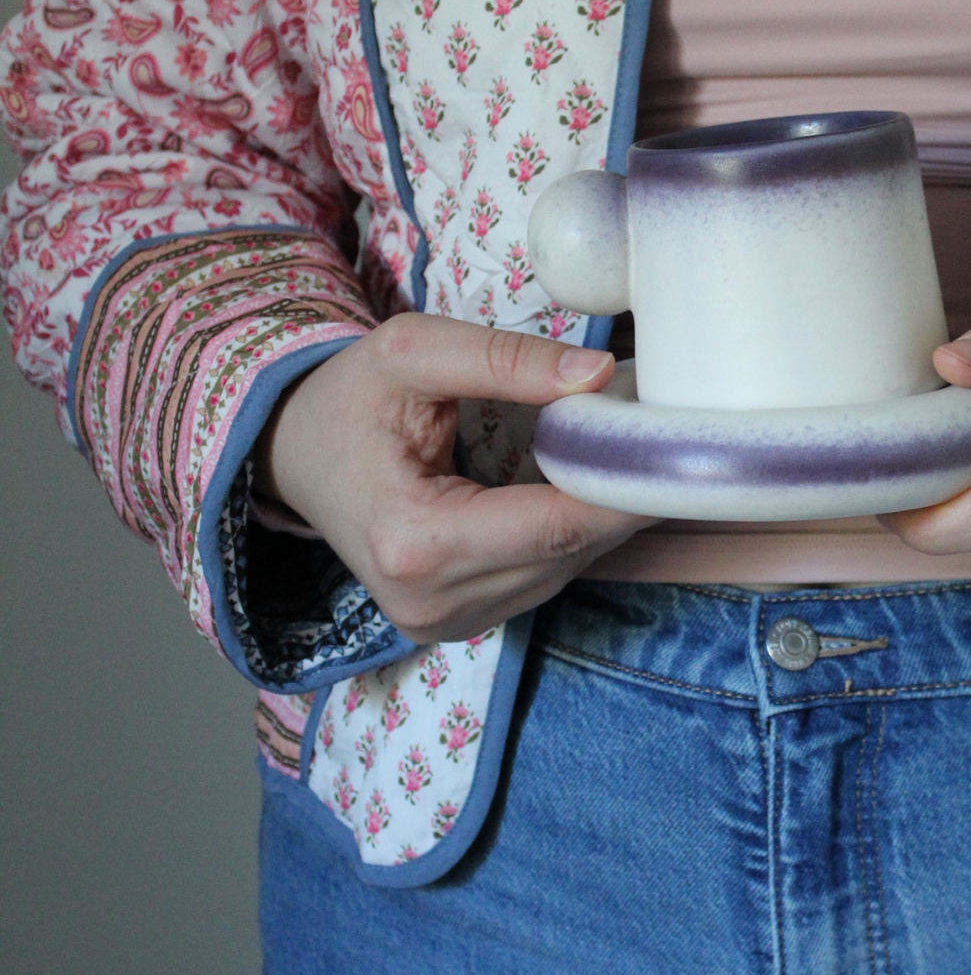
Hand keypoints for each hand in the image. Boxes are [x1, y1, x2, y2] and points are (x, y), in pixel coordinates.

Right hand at [255, 314, 649, 641]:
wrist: (293, 453)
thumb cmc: (348, 399)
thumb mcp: (413, 352)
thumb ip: (505, 358)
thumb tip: (598, 375)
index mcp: (414, 541)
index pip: (555, 524)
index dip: (622, 487)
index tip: (672, 446)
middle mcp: (430, 601)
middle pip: (568, 552)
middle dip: (619, 496)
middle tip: (655, 436)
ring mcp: (442, 622)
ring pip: (564, 569)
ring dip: (597, 516)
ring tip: (612, 453)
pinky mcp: (456, 622)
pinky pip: (542, 577)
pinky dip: (568, 534)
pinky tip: (573, 488)